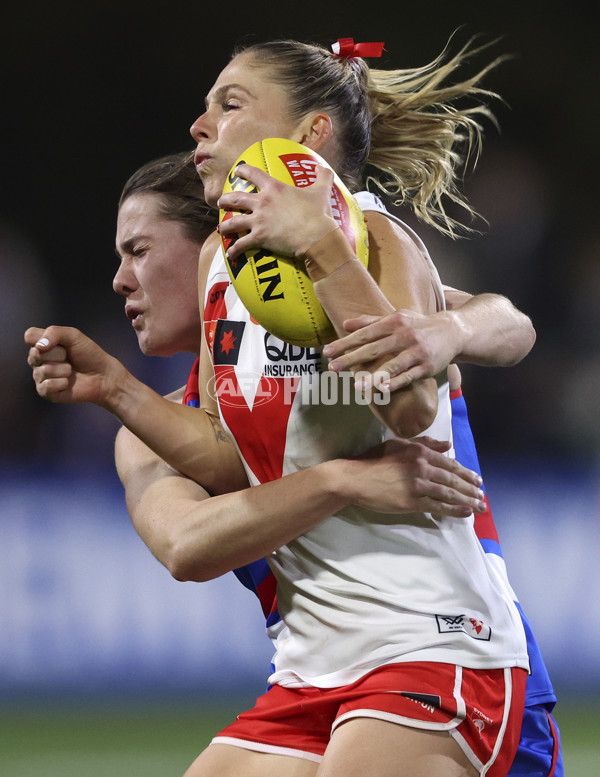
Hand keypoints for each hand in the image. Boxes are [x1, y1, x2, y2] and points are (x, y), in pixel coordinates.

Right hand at [25, 325, 125, 405]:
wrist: (102, 375)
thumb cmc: (89, 354)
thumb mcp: (74, 336)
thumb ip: (55, 333)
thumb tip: (39, 347)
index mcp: (41, 344)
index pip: (29, 336)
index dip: (45, 338)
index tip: (61, 343)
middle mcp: (37, 360)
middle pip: (35, 354)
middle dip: (59, 354)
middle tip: (69, 357)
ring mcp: (40, 376)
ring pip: (43, 370)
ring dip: (64, 369)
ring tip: (71, 370)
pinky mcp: (45, 392)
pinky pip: (47, 386)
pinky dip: (62, 383)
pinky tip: (68, 383)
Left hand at [217, 163, 337, 261]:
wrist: (315, 236)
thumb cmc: (318, 213)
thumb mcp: (321, 190)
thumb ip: (322, 175)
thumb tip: (321, 166)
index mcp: (274, 188)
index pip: (254, 174)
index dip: (243, 171)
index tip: (237, 171)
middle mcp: (262, 202)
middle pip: (236, 198)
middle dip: (226, 199)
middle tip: (221, 202)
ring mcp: (258, 220)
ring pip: (233, 222)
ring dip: (225, 225)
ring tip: (220, 228)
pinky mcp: (259, 238)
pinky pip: (241, 244)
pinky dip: (234, 250)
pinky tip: (230, 255)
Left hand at [323, 309, 463, 392]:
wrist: (453, 331)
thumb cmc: (419, 325)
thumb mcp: (397, 317)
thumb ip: (370, 321)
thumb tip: (345, 325)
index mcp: (394, 322)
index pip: (365, 334)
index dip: (345, 343)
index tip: (327, 351)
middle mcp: (405, 336)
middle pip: (374, 349)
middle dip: (351, 358)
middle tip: (332, 367)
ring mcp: (417, 352)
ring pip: (392, 365)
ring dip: (373, 376)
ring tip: (356, 386)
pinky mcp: (427, 367)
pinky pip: (409, 377)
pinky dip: (395, 383)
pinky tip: (382, 389)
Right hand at [347, 437, 484, 518]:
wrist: (355, 478)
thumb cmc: (373, 460)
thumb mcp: (398, 444)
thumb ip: (425, 443)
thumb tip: (448, 445)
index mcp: (420, 451)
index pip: (449, 463)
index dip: (465, 472)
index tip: (476, 479)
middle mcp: (422, 466)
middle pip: (453, 478)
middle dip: (471, 488)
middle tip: (482, 494)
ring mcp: (418, 484)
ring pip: (449, 493)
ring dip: (467, 500)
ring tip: (479, 505)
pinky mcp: (412, 501)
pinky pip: (438, 506)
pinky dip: (454, 510)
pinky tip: (465, 513)